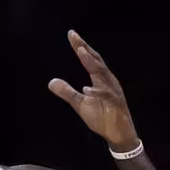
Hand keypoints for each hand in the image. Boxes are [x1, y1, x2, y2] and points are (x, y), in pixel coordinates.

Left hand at [48, 30, 139, 151]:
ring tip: (81, 52)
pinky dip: (97, 92)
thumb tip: (51, 81)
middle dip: (85, 48)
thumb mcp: (80, 103)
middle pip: (96, 61)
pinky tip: (86, 89)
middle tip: (74, 37)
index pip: (90, 59)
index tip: (71, 34)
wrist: (118, 134)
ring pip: (102, 74)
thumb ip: (67, 92)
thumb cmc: (102, 117)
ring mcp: (113, 92)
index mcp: (101, 79)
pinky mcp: (115, 105)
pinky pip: (106, 96)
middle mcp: (108, 82)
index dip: (81, 46)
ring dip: (92, 63)